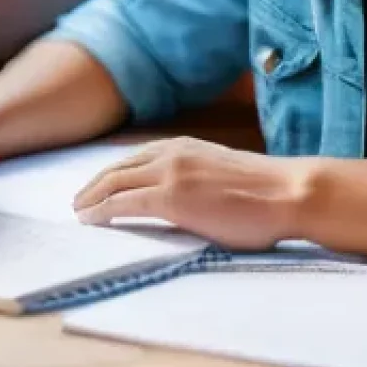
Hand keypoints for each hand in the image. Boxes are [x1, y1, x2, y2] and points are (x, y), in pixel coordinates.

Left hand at [71, 137, 309, 249]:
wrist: (287, 192)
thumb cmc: (266, 191)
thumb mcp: (220, 172)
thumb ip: (195, 176)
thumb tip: (185, 196)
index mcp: (184, 146)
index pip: (136, 157)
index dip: (112, 173)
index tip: (99, 186)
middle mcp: (171, 153)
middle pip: (117, 167)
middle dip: (94, 184)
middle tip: (79, 201)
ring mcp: (169, 173)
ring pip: (114, 182)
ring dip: (91, 197)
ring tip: (79, 212)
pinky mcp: (171, 197)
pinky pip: (123, 203)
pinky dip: (101, 210)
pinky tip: (91, 220)